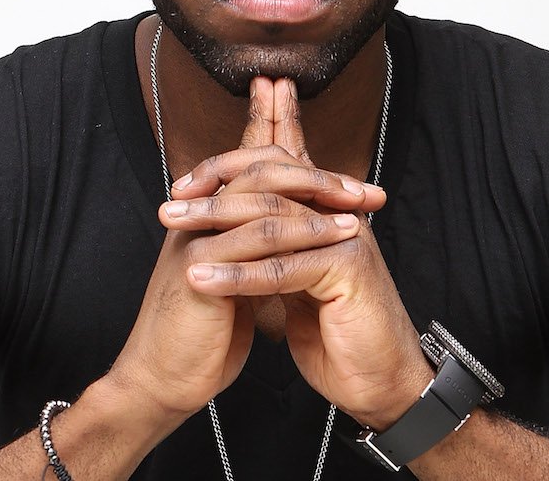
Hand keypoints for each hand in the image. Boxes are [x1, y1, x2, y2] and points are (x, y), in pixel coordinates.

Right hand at [107, 78, 374, 423]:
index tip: (354, 189)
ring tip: (356, 211)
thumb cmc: (202, 337)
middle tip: (360, 190)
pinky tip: (333, 240)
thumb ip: (256, 255)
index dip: (308, 174)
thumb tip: (296, 239)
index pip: (258, 170)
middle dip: (317, 177)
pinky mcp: (199, 263)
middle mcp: (199, 215)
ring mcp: (197, 235)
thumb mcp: (236, 283)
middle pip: (260, 169)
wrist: (162, 380)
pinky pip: (257, 237)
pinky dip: (301, 235)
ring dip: (315, 202)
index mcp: (207, 216)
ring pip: (262, 199)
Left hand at [163, 78, 433, 428]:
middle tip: (170, 204)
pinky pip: (284, 267)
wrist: (378, 380)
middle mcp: (337, 215)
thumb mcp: (297, 285)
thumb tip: (234, 234)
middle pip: (271, 186)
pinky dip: (239, 274)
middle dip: (215, 191)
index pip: (278, 170)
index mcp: (325, 213)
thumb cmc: (337, 336)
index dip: (231, 168)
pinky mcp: (348, 267)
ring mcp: (346, 237)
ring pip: (272, 222)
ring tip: (176, 229)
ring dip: (218, 223)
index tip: (182, 185)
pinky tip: (201, 278)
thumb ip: (277, 252)